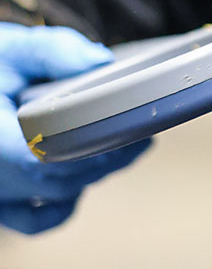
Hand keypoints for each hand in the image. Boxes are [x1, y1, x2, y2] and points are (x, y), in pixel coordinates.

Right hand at [0, 23, 149, 232]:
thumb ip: (50, 51)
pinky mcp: (1, 203)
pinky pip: (35, 220)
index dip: (91, 148)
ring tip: (126, 146)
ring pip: (58, 194)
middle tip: (140, 134)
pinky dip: (62, 206)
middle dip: (106, 156)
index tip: (126, 131)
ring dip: (93, 172)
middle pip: (63, 176)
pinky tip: (82, 180)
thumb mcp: (8, 48)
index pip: (47, 157)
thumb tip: (99, 61)